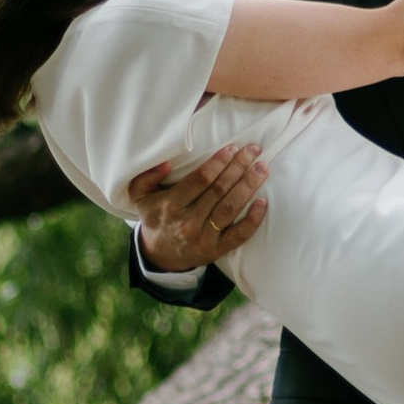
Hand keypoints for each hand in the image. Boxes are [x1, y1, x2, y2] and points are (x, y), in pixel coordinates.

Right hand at [128, 144, 269, 272]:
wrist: (159, 255)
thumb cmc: (154, 217)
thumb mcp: (140, 196)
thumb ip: (147, 176)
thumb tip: (167, 163)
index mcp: (170, 205)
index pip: (200, 180)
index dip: (218, 163)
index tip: (233, 148)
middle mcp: (187, 222)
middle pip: (219, 190)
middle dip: (238, 168)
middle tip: (254, 151)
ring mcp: (204, 238)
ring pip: (230, 208)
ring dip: (249, 186)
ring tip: (262, 169)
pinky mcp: (216, 250)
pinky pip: (238, 235)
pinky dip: (253, 219)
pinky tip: (263, 201)